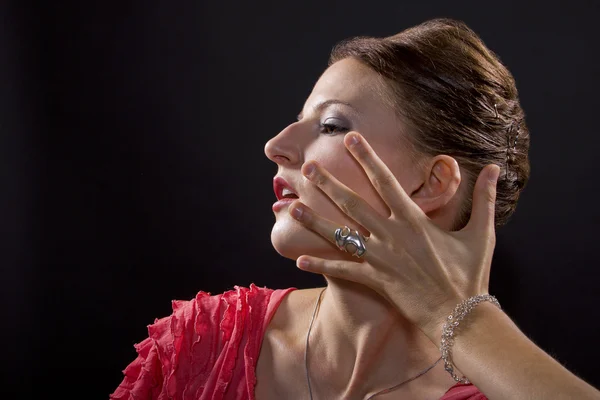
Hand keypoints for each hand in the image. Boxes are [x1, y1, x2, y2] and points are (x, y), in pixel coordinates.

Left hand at [289, 131, 500, 342]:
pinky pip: (343, 270)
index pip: (385, 181)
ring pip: (341, 235)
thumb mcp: (481, 233)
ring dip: (315, 220)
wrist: (461, 315)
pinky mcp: (375, 280)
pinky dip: (321, 264)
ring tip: (292, 207)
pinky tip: (298, 258)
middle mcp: (392, 235)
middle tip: (308, 167)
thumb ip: (485, 199)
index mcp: (414, 220)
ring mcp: (381, 258)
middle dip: (329, 183)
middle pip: (354, 204)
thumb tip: (497, 168)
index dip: (367, 158)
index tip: (350, 139)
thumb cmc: (471, 273)